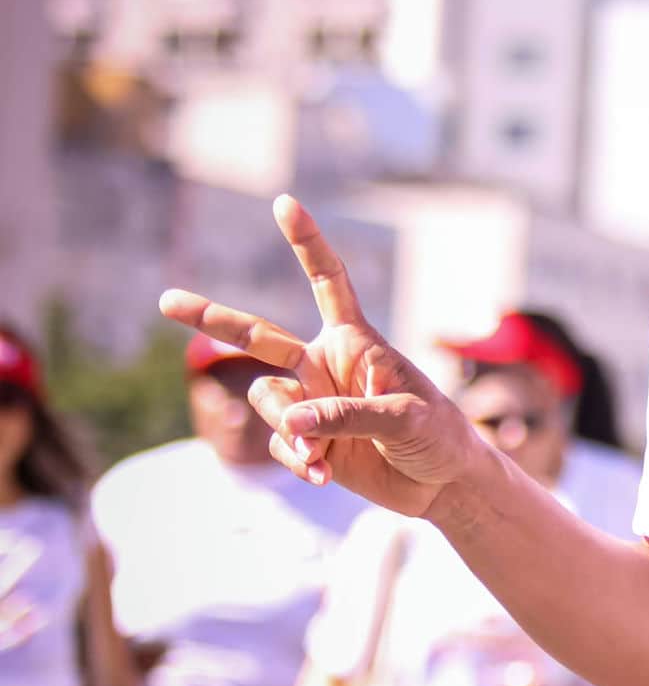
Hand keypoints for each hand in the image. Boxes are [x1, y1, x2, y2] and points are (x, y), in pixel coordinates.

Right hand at [158, 197, 490, 516]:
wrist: (444, 482)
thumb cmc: (439, 435)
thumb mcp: (403, 418)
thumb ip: (346, 415)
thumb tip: (289, 421)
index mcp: (356, 342)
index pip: (329, 283)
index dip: (307, 244)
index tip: (285, 203)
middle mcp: (325, 365)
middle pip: (259, 336)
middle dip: (211, 319)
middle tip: (166, 300)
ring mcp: (313, 403)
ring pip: (268, 401)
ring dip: (289, 430)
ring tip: (319, 457)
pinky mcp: (309, 441)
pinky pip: (281, 444)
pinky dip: (296, 460)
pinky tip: (321, 476)